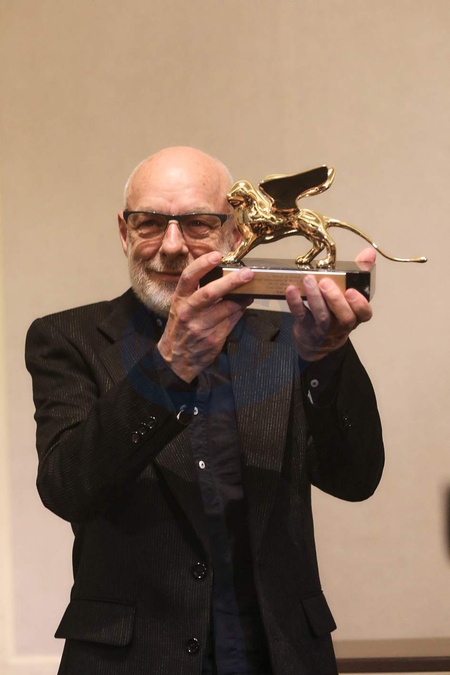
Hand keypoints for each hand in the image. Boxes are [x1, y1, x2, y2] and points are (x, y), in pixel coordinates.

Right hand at [157, 251, 253, 381]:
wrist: (176, 359)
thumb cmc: (180, 328)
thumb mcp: (181, 307)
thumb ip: (196, 293)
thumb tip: (223, 278)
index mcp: (179, 300)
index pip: (188, 277)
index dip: (202, 265)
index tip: (216, 255)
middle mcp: (188, 312)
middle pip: (210, 292)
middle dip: (231, 281)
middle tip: (248, 273)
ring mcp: (200, 326)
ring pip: (227, 308)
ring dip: (242, 299)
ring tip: (251, 291)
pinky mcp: (213, 339)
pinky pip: (232, 321)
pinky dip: (240, 312)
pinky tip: (244, 306)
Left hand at [285, 248, 374, 361]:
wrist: (315, 342)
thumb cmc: (335, 313)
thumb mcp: (348, 296)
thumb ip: (359, 273)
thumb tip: (369, 252)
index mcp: (355, 315)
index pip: (364, 314)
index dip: (360, 304)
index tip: (351, 291)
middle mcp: (342, 325)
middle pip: (344, 317)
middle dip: (336, 299)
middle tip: (325, 282)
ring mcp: (324, 329)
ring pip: (322, 316)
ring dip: (315, 297)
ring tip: (308, 280)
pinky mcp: (306, 328)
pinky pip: (301, 315)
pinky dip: (295, 302)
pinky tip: (291, 290)